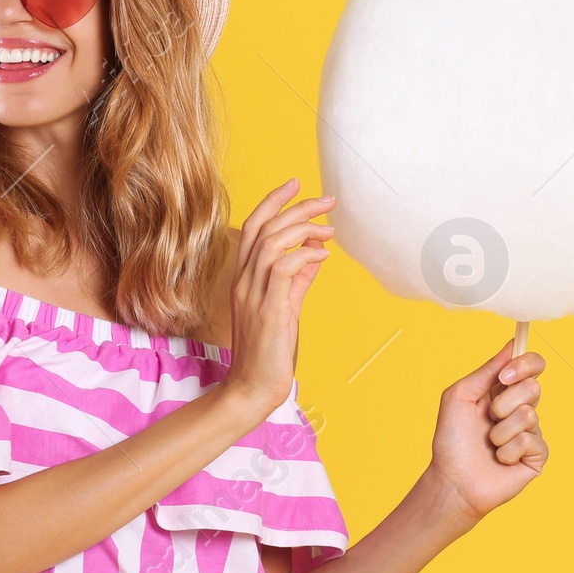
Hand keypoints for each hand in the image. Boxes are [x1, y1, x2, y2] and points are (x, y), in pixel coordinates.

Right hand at [221, 177, 333, 425]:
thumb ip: (299, 279)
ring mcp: (253, 295)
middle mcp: (244, 281)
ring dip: (303, 228)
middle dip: (295, 205)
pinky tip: (324, 255)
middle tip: (327, 199)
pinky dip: (305, 256)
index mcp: (244, 277)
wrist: (252, 388)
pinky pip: (283, 269)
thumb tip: (318, 252)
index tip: (296, 183)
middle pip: (262, 227)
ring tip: (330, 229)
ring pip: (271, 243)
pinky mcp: (268, 310)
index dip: (274, 201)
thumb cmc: (268, 351)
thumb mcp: (286, 307)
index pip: (253, 226)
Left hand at [425, 339, 547, 534]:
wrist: (453, 479)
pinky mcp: (537, 455)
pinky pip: (530, 440)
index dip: (525, 364)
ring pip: (529, 414)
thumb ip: (487, 370)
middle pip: (533, 386)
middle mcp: (520, 407)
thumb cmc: (452, 438)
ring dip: (501, 429)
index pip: (531, 365)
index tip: (505, 375)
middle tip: (488, 416)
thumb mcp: (461, 394)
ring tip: (489, 442)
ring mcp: (531, 431)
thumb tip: (513, 345)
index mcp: (503, 390)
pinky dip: (508, 449)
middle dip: (504, 401)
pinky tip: (499, 459)